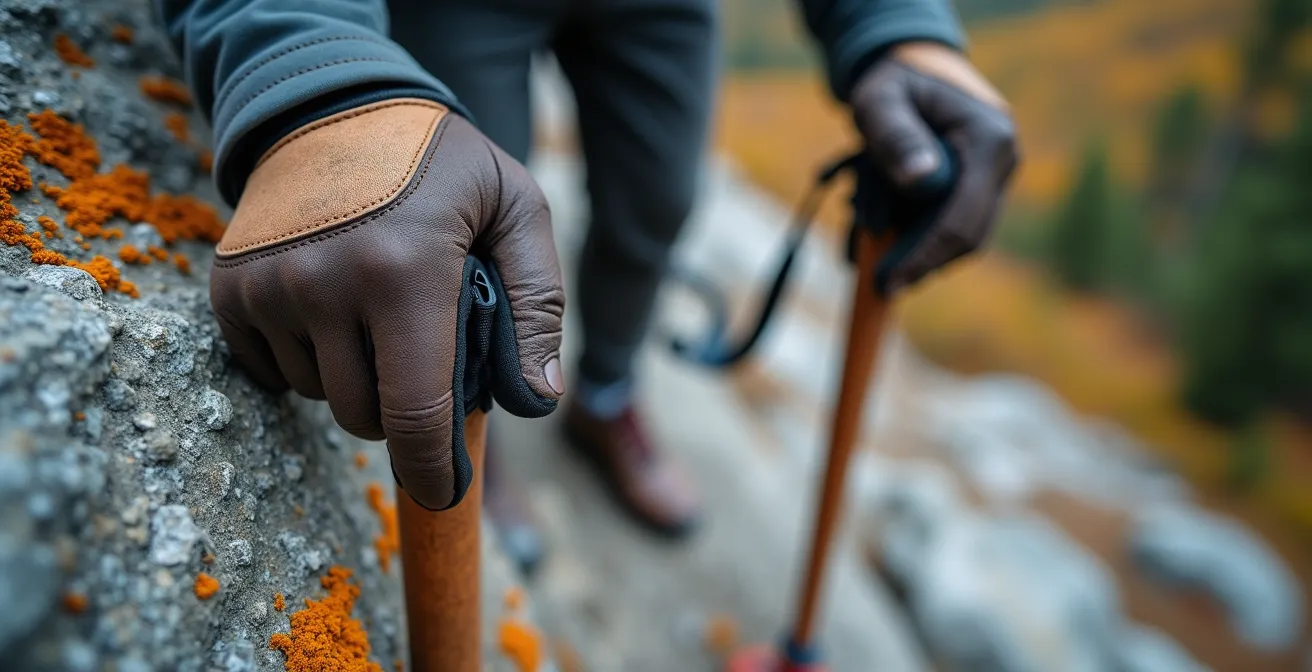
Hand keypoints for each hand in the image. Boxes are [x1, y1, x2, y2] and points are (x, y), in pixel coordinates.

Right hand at [210, 99, 564, 509]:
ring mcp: (268, 287)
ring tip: (377, 310)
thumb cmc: (441, 163)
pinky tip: (332, 308)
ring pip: (320, 395)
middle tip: (423, 350)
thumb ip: (539, 304)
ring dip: (355, 377)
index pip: (414, 411)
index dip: (432, 469)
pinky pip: (273, 372)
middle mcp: (323, 283)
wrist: (332, 104)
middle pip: (364, 416)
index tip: (444, 494)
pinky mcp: (230, 290)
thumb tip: (539, 400)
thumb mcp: (516, 209)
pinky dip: (308, 359)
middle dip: (403, 407)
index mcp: (404, 270)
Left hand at [850, 41, 1019, 290]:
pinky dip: (916, 237)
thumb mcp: (880, 101)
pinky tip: (879, 235)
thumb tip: (920, 180)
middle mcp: (1003, 163)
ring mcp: (995, 179)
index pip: (962, 219)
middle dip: (920, 262)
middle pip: (968, 237)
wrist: (914, 71)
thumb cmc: (892, 82)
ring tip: (867, 245)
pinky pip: (951, 226)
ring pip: (959, 237)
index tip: (888, 282)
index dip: (925, 256)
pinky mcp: (979, 190)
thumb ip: (895, 135)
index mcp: (989, 140)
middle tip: (875, 281)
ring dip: (915, 250)